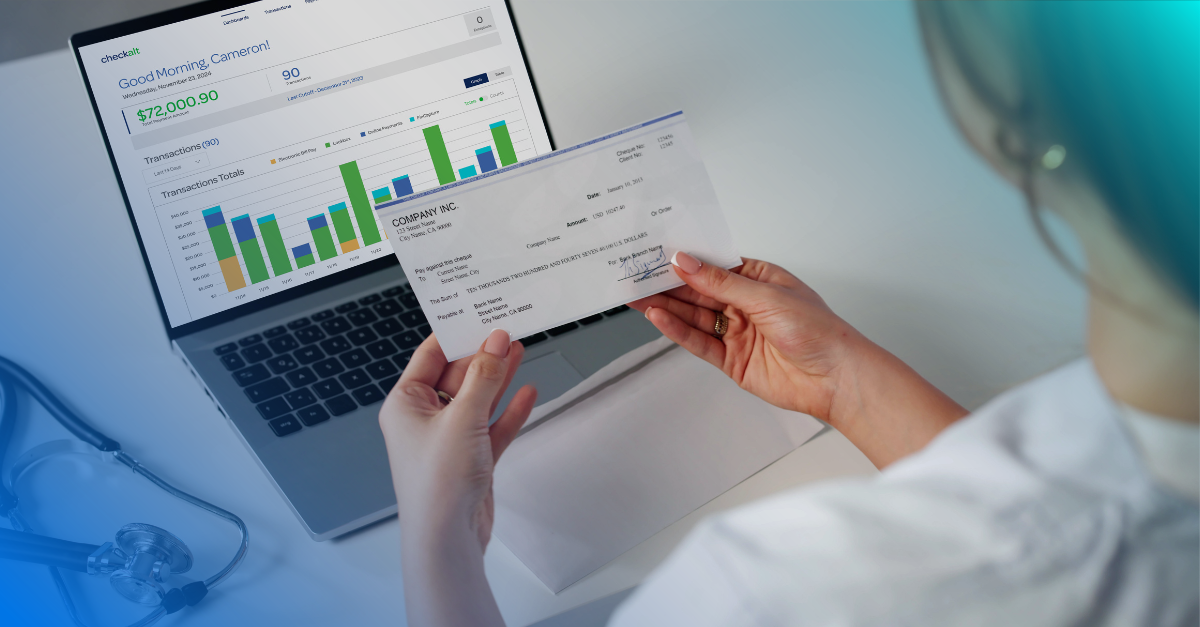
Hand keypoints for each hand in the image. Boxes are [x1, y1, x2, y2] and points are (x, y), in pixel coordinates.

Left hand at [379, 329, 534, 626]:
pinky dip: (509, 410)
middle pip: (458, 376)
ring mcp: (449, 439)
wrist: (448, 540)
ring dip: (499, 378)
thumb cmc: (438, 484)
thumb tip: (494, 341)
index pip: (430, 357)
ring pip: (478, 399)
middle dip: (483, 355)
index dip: (456, 335)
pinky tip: (527, 393)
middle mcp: (424, 420)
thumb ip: (482, 377)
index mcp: (405, 405)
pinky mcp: (472, 459)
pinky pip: (492, 426)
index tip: (480, 315)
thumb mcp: (461, 419)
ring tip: (521, 350)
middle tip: (509, 330)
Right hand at [631, 252, 966, 466]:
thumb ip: (721, 283)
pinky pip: (698, 342)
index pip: (712, 265)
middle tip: (634, 275)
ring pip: (692, 316)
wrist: (836, 379)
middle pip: (697, 291)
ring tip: (636, 296)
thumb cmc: (818, 332)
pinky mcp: (730, 359)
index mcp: (757, 279)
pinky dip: (677, 331)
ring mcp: (736, 332)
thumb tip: (688, 263)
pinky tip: (658, 318)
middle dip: (666, 283)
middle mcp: (744, 303)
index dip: (684, 259)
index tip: (655, 251)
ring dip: (665, 306)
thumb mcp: (766, 297)